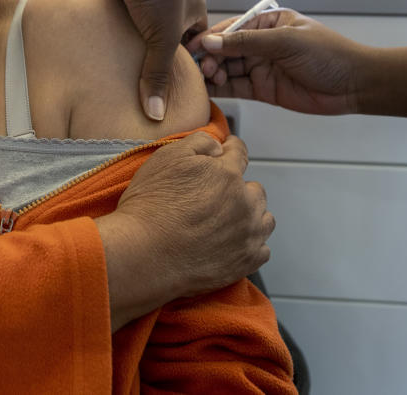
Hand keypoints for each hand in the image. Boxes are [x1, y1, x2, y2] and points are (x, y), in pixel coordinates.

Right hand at [96, 131, 272, 329]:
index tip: (226, 151)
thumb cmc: (150, 205)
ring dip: (250, 216)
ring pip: (264, 219)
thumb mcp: (167, 158)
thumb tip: (218, 147)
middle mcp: (245, 204)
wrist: (143, 254)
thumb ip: (199, 143)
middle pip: (255, 189)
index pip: (240, 152)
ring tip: (228, 221)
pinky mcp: (245, 263)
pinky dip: (250, 245)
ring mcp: (248, 235)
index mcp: (228, 174)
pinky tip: (231, 244)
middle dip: (239, 188)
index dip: (230, 149)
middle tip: (217, 196)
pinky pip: (261, 250)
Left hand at [102, 0, 206, 121]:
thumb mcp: (164, 38)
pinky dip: (119, 36)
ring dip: (135, 49)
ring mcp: (149, 0)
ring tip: (126, 77)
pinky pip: (124, 23)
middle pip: (168, 42)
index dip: (188, 68)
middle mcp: (175, 5)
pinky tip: (110, 55)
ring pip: (144, 32)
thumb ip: (159, 75)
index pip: (196, 48)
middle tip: (148, 88)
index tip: (175, 91)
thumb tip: (156, 113)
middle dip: (158, 61)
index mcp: (195, 11)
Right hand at [187, 9, 369, 114]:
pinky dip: (220, 89)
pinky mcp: (262, 89)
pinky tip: (207, 90)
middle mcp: (261, 43)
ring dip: (212, 72)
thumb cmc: (327, 54)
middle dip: (209, 57)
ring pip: (227, 68)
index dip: (210, 37)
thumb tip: (211, 42)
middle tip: (199, 66)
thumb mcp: (285, 41)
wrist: (353, 85)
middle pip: (225, 49)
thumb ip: (246, 42)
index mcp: (268, 22)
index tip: (192, 46)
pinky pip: (235, 87)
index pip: (232, 27)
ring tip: (206, 78)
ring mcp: (261, 67)